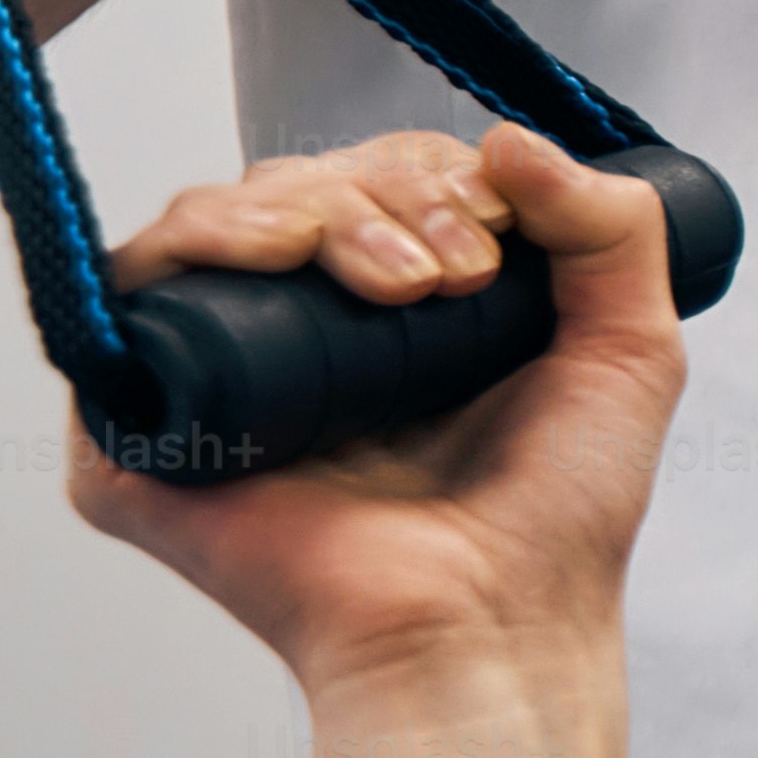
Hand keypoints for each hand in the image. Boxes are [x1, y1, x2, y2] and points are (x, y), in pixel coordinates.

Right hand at [66, 125, 684, 700]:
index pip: (372, 179)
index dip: (427, 172)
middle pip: (293, 185)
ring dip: (313, 210)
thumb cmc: (556, 519)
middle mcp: (297, 337)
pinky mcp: (139, 428)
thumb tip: (509, 136)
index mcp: (390, 314)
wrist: (494, 621)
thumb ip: (611, 229)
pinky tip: (272, 254)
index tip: (496, 233)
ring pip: (218, 219)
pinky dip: (194, 244)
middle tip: (455, 274)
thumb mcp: (630, 350)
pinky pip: (126, 294)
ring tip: (402, 282)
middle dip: (383, 193)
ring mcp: (215, 378)